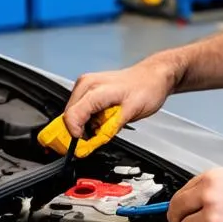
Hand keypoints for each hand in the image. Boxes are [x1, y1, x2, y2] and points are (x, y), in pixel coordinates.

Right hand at [62, 57, 178, 139]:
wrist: (153, 76)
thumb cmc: (147, 88)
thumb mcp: (132, 111)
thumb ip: (112, 127)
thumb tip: (96, 140)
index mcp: (95, 89)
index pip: (72, 115)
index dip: (75, 134)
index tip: (84, 145)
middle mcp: (86, 84)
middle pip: (69, 116)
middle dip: (80, 131)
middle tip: (98, 138)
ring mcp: (85, 85)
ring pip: (73, 113)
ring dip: (85, 125)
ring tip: (105, 125)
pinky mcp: (88, 89)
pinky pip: (80, 109)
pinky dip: (88, 119)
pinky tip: (103, 119)